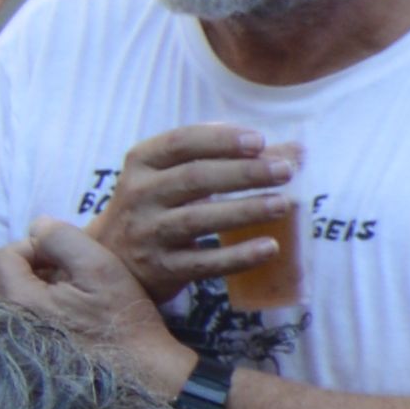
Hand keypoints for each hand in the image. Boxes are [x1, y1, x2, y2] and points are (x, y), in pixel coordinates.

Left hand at [0, 220, 197, 392]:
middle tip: (52, 271)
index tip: (61, 256)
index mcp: (19, 300)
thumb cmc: (121, 320)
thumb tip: (38, 226)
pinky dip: (21, 313)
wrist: (138, 372)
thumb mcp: (100, 268)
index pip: (1, 258)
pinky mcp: (24, 360)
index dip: (30, 246)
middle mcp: (5, 325)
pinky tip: (51, 316)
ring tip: (50, 292)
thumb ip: (63, 239)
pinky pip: (6, 328)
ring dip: (15, 290)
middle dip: (16, 269)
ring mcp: (12, 346)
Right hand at [93, 125, 296, 307]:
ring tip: (283, 204)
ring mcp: (146, 233)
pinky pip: (203, 263)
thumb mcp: (178, 175)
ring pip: (197, 220)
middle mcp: (139, 195)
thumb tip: (297, 151)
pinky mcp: (160, 269)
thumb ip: (231, 159)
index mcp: (142, 162)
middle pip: (194, 179)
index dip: (221, 139)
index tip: (260, 141)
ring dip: (244, 211)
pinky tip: (270, 247)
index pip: (181, 142)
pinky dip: (238, 256)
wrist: (112, 257)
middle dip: (243, 173)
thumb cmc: (160, 204)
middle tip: (285, 171)